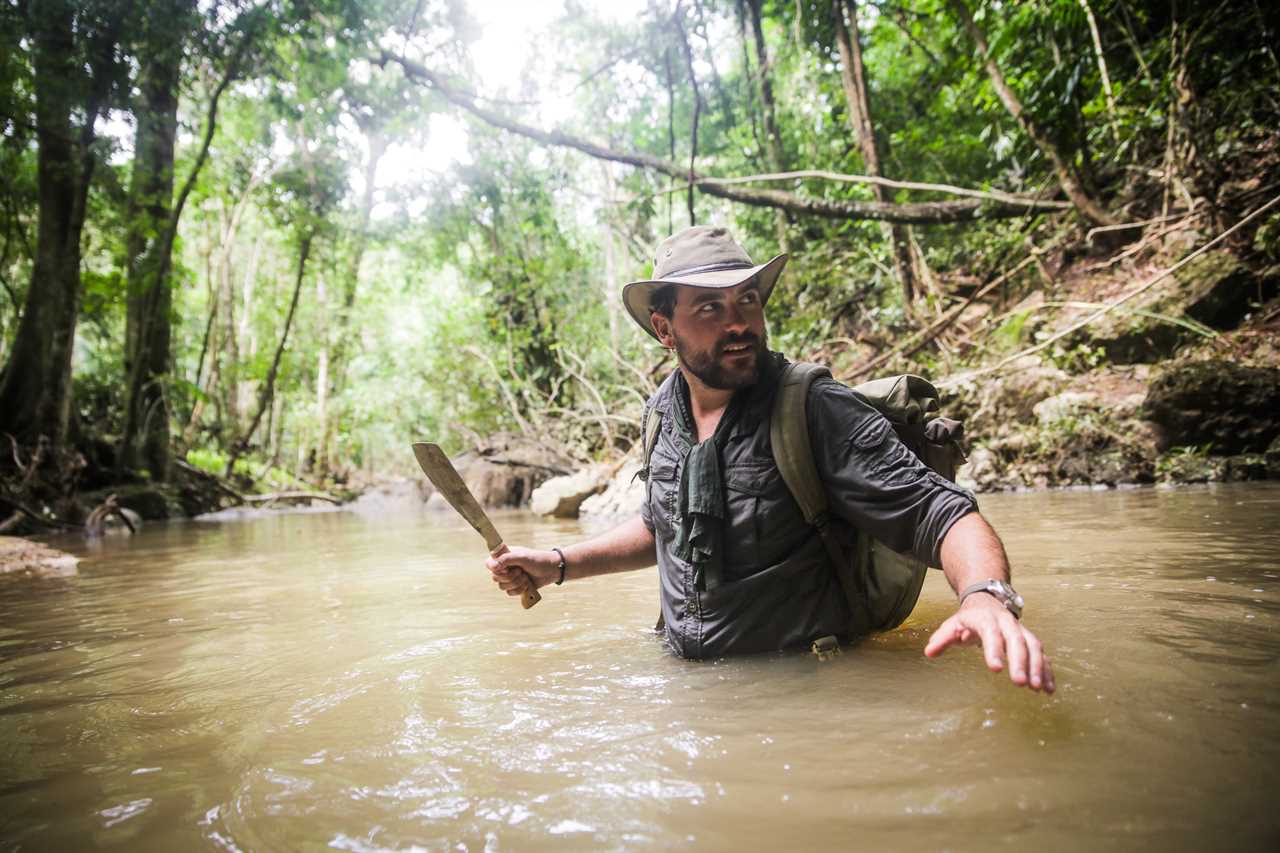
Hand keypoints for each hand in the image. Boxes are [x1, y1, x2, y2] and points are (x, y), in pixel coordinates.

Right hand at [485, 546, 560, 596]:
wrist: (552, 570)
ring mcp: (510, 577)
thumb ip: (506, 559)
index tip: (506, 568)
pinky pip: (510, 593)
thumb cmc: (538, 560)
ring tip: (526, 577)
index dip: (495, 568)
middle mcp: (504, 567)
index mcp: (504, 557)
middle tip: (521, 571)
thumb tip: (492, 565)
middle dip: (510, 577)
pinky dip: (519, 590)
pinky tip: (527, 584)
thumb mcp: (522, 557)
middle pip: (495, 578)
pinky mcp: (515, 587)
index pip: (489, 564)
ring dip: (516, 583)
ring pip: (502, 587)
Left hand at [924, 593, 1055, 692]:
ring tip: (1037, 689)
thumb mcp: (953, 624)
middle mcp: (1007, 624)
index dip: (994, 650)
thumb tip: (929, 652)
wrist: (988, 599)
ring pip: (1034, 647)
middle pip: (1017, 641)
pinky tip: (1049, 689)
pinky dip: (1047, 671)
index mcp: (986, 619)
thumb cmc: (969, 617)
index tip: (996, 669)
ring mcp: (1021, 631)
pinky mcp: (1031, 641)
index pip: (991, 634)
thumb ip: (943, 639)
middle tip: (1019, 683)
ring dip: (1038, 668)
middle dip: (1020, 663)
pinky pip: (1042, 655)